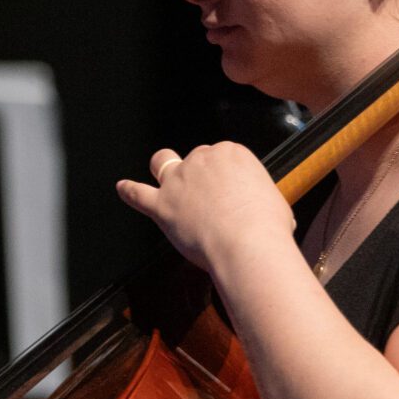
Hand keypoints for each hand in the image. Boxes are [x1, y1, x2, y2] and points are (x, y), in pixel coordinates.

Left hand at [113, 144, 290, 275]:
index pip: (222, 157)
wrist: (248, 244)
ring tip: (165, 181)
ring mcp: (179, 181)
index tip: (230, 193)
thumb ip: (260, 198)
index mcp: (233, 153)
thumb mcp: (276, 203)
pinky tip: (123, 188)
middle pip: (195, 159)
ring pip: (163, 163)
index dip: (224, 177)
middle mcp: (203, 160)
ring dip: (162, 169)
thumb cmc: (266, 227)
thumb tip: (262, 210)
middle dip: (199, 176)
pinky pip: (138, 193)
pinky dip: (128, 191)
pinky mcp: (162, 205)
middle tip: (209, 200)